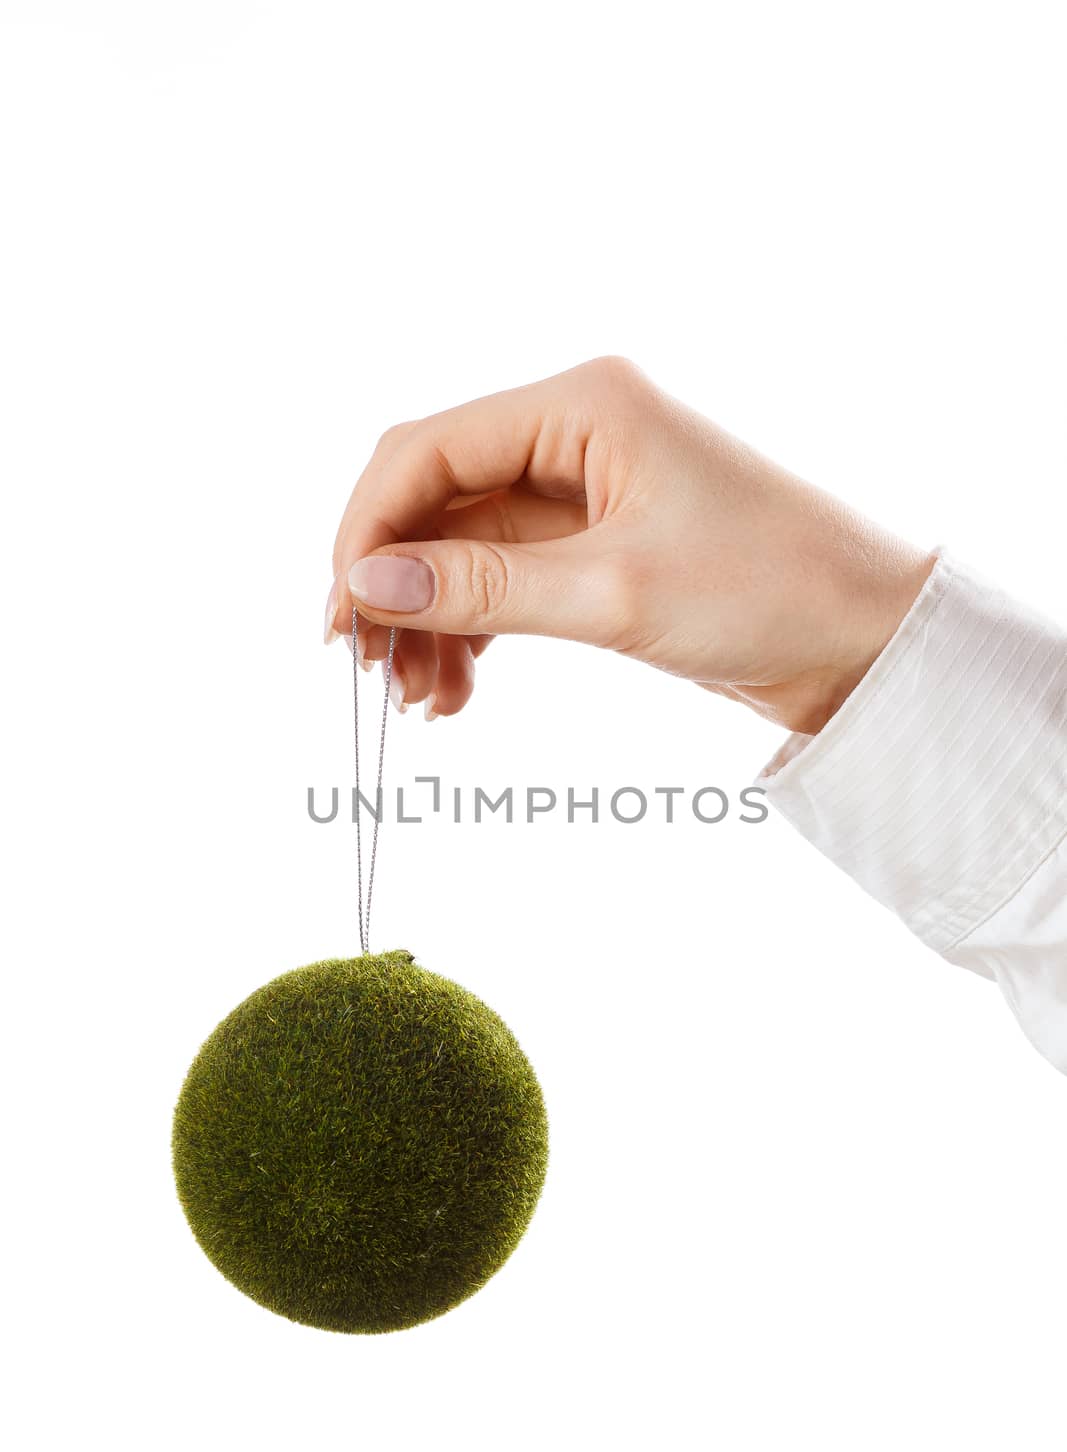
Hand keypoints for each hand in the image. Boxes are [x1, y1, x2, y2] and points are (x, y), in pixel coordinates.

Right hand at [326, 356, 936, 733]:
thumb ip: (482, 586)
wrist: (868, 641)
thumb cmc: (771, 591)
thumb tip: (366, 583)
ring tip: (421, 701)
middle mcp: (575, 431)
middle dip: (395, 583)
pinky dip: (473, 630)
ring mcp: (585, 489)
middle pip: (436, 496)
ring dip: (430, 618)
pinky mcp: (598, 544)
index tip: (340, 617)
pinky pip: (503, 578)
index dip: (366, 530)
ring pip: (463, 546)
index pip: (427, 449)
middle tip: (370, 670)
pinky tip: (459, 690)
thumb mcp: (612, 593)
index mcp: (582, 403)